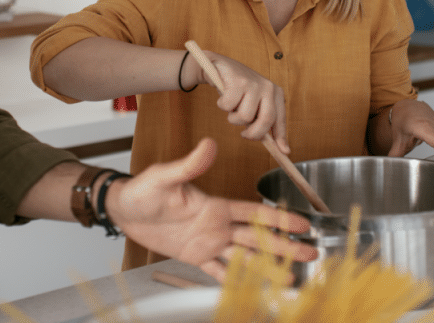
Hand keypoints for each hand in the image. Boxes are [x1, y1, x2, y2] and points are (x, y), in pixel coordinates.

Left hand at [109, 138, 316, 282]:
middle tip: (310, 255)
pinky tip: (252, 288)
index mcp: (215, 206)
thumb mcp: (164, 177)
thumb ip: (188, 165)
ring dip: (266, 266)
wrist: (123, 210)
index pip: (253, 212)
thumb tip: (209, 145)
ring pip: (244, 257)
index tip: (302, 223)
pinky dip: (235, 280)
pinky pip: (219, 271)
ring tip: (289, 278)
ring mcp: (208, 242)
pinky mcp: (195, 256)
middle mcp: (217, 225)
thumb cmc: (142, 190)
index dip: (279, 218)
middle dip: (284, 246)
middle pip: (257, 238)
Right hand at [187, 50, 289, 152]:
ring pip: (244, 117)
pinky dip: (222, 105)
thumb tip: (283, 149)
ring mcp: (253, 84)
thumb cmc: (238, 90)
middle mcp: (268, 88)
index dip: (281, 137)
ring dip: (233, 117)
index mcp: (276, 94)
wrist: (220, 67)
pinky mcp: (238, 82)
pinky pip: (228, 107)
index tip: (284, 152)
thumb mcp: (255, 104)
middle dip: (253, 133)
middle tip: (244, 134)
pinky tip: (224, 96)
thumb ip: (265, 122)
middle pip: (265, 121)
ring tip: (232, 106)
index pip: (280, 120)